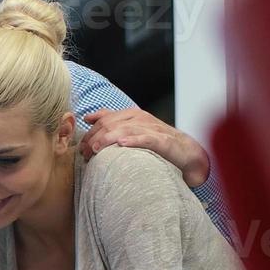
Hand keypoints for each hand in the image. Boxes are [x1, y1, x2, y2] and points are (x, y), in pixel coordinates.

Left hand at [81, 107, 210, 187]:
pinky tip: (122, 144)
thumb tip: (88, 117)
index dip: (90, 132)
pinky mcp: (164, 141)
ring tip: (97, 149)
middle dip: (95, 137)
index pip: (105, 119)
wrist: (188, 154)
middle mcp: (142, 119)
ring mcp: (153, 129)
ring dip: (108, 139)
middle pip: (112, 123)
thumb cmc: (157, 144)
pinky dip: (134, 140)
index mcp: (133, 116)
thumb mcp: (132, 131)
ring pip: (125, 129)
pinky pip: (147, 138)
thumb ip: (111, 122)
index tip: (81, 147)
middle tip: (85, 153)